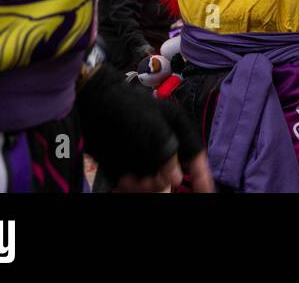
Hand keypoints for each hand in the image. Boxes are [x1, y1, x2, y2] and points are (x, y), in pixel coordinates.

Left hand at [77, 64, 215, 192]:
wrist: (92, 105)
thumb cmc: (124, 108)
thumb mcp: (151, 127)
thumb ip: (168, 151)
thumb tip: (176, 178)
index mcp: (176, 129)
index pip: (195, 155)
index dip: (202, 175)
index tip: (206, 193)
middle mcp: (164, 144)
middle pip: (173, 173)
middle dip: (162, 182)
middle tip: (146, 183)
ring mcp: (147, 154)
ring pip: (154, 180)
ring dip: (144, 185)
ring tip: (129, 180)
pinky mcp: (130, 163)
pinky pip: (137, 181)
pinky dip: (130, 185)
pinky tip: (123, 179)